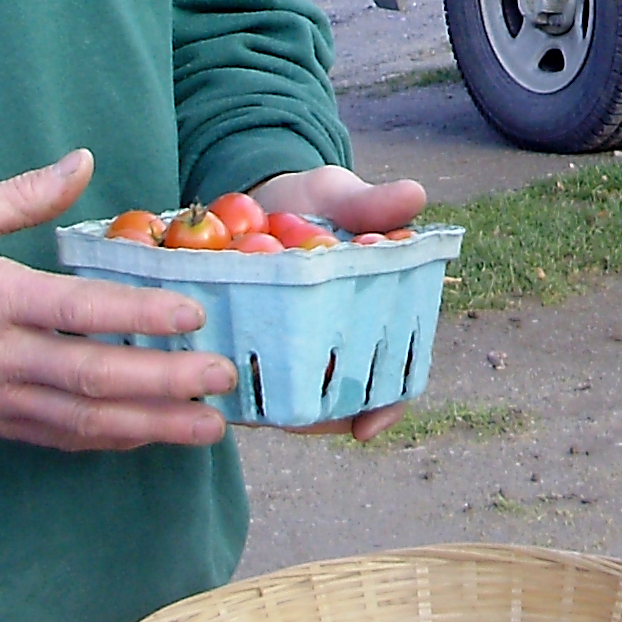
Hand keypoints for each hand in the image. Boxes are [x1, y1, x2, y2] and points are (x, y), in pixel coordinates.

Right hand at [0, 149, 237, 450]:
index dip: (140, 317)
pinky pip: (60, 440)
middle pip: (95, 377)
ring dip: (152, 425)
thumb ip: (23, 194)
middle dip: (166, 381)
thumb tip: (83, 160)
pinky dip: (111, 440)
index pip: (80, 311)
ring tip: (207, 426)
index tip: (193, 315)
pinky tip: (151, 434)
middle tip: (223, 378)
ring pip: (85, 421)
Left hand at [249, 166, 429, 441]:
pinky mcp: (237, 349)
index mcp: (368, 323)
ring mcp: (281, 358)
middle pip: (332, 408)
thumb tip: (415, 194)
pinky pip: (233, 377)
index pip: (389, 383)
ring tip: (243, 376)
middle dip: (315, 414)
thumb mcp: (341, 198)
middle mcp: (328, 352)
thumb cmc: (315, 204)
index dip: (383, 408)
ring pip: (281, 403)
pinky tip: (206, 359)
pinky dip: (222, 369)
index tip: (365, 427)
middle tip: (292, 411)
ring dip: (263, 395)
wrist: (257, 196)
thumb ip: (372, 204)